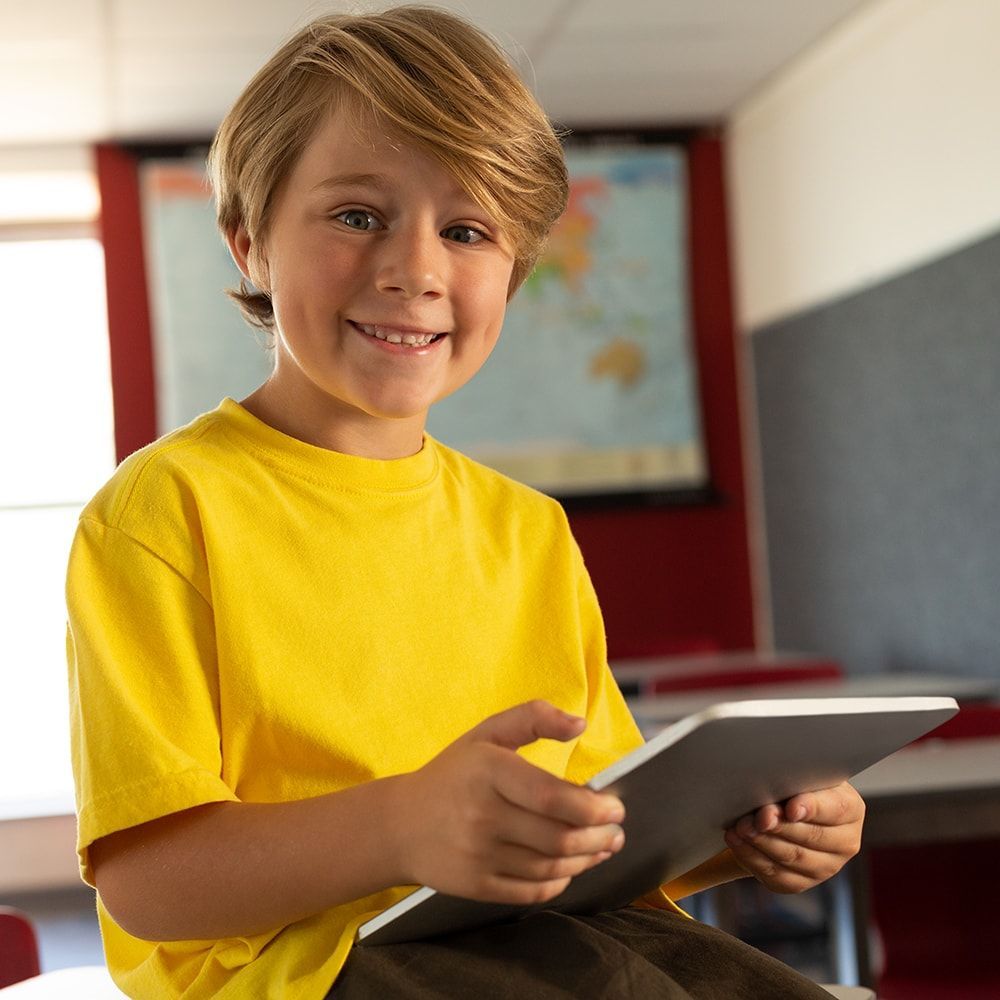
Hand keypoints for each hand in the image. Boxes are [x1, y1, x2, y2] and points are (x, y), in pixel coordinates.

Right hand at [391, 700, 625, 904]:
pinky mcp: (476, 886)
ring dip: (587, 860)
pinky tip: (571, 868)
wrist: (400, 824)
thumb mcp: (488, 732)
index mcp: (488, 771)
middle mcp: (481, 815)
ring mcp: (477, 855)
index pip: (552, 796)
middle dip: (600, 837)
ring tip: (603, 847)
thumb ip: (534, 718)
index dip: (593, 807)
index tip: (615, 806)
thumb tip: (579, 723)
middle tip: (617, 831)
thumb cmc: (455, 773)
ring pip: (551, 867)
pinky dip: (560, 882)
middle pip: (559, 837)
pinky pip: (531, 891)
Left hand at [723, 781, 864, 892]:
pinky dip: (752, 857)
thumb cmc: (793, 783)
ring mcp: (825, 867)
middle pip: (811, 837)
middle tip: (756, 818)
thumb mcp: (800, 774)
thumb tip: (775, 793)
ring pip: (792, 858)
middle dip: (780, 827)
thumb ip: (795, 779)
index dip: (812, 808)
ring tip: (741, 828)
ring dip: (763, 842)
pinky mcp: (799, 882)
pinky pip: (776, 875)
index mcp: (850, 809)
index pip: (835, 809)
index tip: (791, 808)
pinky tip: (737, 841)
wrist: (781, 807)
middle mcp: (844, 842)